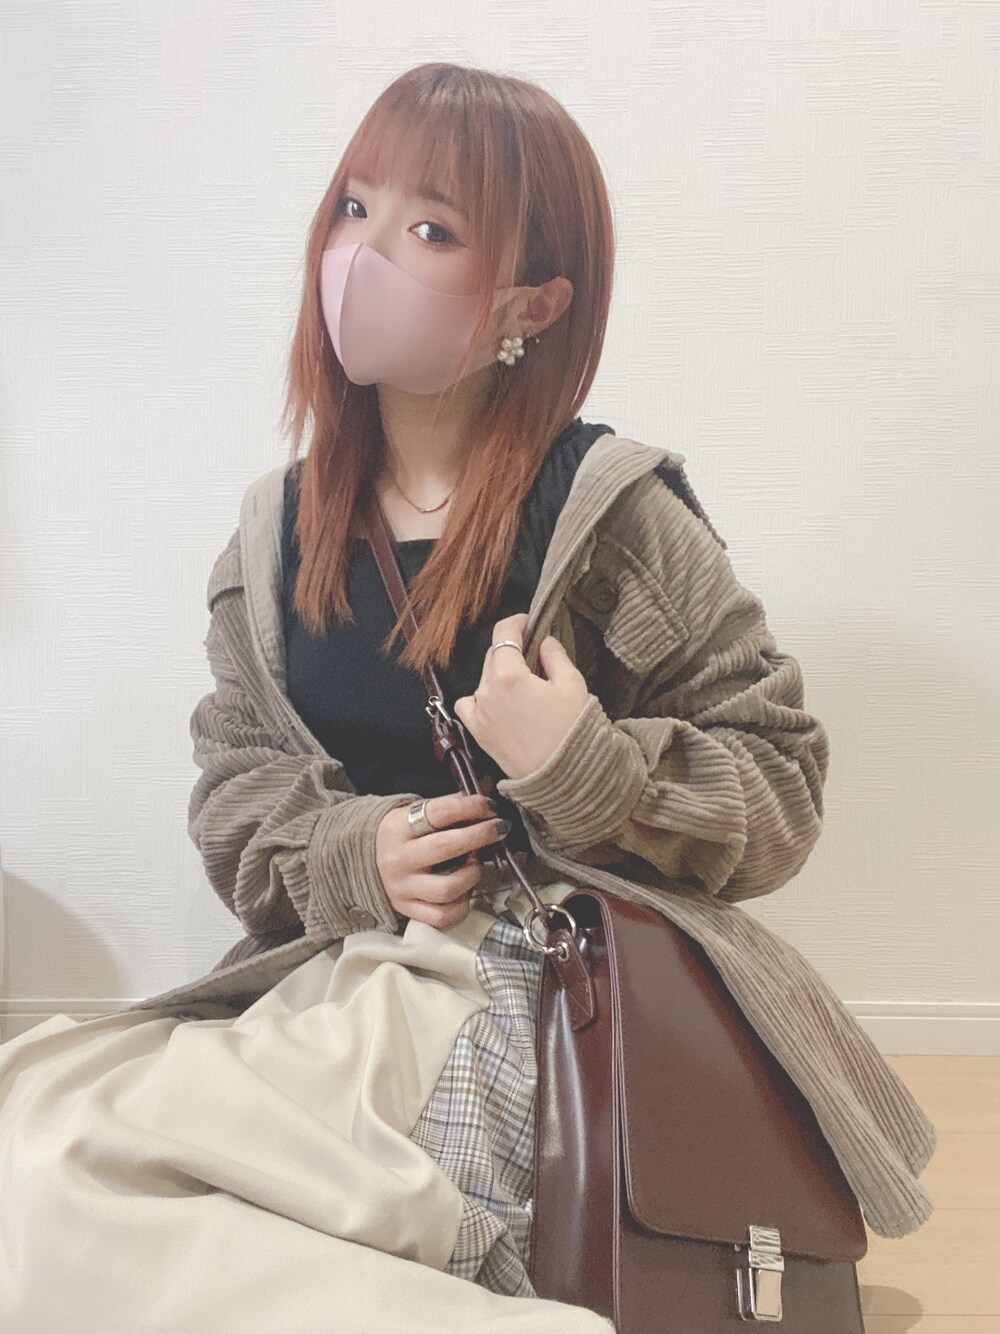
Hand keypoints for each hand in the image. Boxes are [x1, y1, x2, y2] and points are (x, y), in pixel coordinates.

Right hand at [375, 792, 511, 929]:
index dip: (472, 807)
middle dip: (481, 835)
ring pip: (448, 888)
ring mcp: (403, 889)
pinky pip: (443, 916)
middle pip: (447, 847)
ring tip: (475, 864)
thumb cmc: (401, 835)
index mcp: (398, 827)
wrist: (362, 863)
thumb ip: (450, 804)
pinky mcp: (408, 911)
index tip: (491, 807)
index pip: (440, 812)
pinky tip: (464, 890)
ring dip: (472, 874)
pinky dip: (461, 904)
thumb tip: (488, 787)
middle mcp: (399, 859)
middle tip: (499, 829)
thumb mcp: (416, 813)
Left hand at [452, 613, 589, 779]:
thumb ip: (554, 655)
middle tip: (534, 656)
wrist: (564, 778)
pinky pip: (469, 705)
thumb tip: (544, 642)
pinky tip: (499, 702)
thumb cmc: (572, 731)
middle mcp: (486, 692)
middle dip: (511, 650)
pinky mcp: (478, 733)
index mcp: (508, 676)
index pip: (504, 634)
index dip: (516, 622)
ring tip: (522, 686)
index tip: (527, 621)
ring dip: (499, 675)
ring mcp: (479, 714)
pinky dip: (481, 698)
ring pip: (483, 679)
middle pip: (493, 656)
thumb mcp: (572, 684)